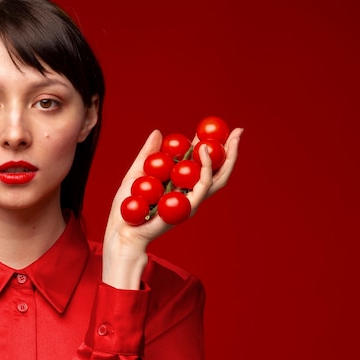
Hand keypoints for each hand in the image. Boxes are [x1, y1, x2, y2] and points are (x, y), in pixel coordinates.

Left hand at [101, 127, 243, 288]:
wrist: (122, 230)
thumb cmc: (127, 206)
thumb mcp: (136, 173)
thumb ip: (148, 154)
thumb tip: (158, 132)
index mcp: (180, 184)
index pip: (202, 164)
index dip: (213, 147)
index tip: (219, 130)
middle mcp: (189, 193)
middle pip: (218, 171)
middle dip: (230, 151)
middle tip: (238, 131)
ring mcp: (191, 201)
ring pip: (217, 178)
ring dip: (227, 157)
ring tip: (229, 137)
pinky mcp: (189, 207)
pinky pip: (202, 185)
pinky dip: (206, 167)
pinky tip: (203, 150)